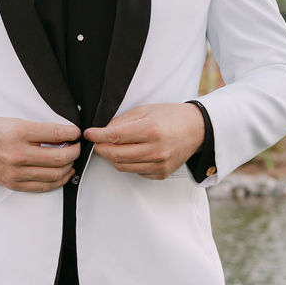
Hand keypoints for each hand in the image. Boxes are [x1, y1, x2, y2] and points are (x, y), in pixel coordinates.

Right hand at [0, 118, 80, 191]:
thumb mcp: (15, 122)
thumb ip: (39, 130)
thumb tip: (65, 134)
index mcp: (19, 133)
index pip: (56, 133)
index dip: (72, 133)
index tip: (76, 132)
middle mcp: (18, 154)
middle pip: (60, 157)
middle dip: (75, 151)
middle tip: (77, 147)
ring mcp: (16, 172)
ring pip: (55, 174)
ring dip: (69, 167)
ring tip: (71, 160)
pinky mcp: (14, 184)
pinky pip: (43, 186)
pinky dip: (58, 181)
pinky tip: (63, 173)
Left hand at [84, 103, 203, 179]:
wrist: (197, 129)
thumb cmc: (171, 116)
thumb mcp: (145, 110)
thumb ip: (122, 121)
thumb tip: (102, 131)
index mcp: (150, 130)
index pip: (115, 137)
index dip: (97, 136)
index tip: (88, 134)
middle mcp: (155, 150)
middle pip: (115, 155)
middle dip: (101, 149)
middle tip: (96, 142)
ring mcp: (158, 164)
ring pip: (122, 166)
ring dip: (111, 158)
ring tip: (109, 148)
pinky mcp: (160, 174)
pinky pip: (134, 171)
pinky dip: (126, 164)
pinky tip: (128, 154)